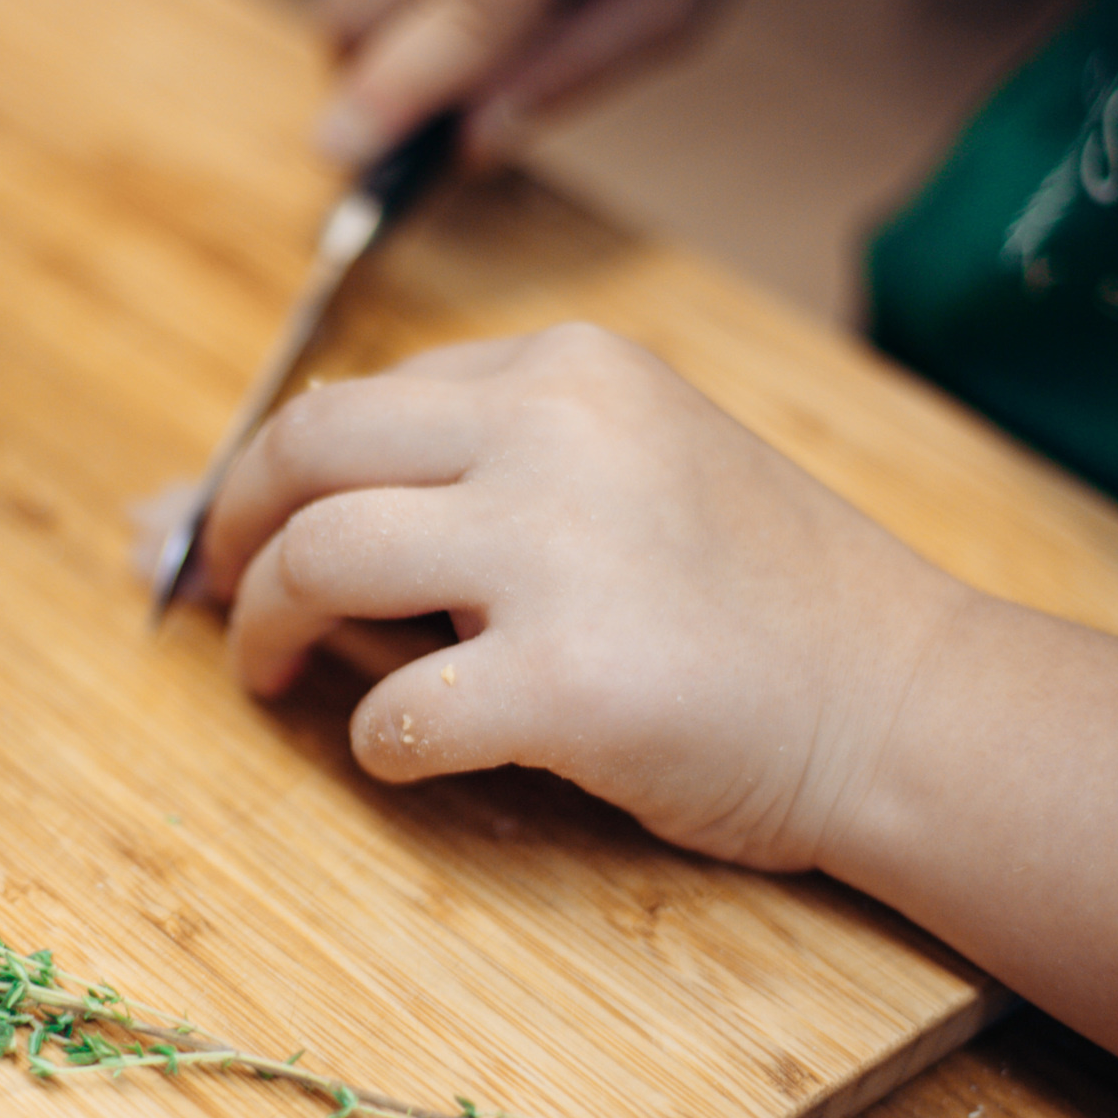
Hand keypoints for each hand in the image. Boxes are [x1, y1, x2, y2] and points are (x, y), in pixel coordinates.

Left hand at [199, 323, 967, 871]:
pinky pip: (393, 713)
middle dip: (227, 530)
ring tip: (263, 675)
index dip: (264, 474)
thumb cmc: (762, 604)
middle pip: (305, 451)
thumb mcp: (629, 478)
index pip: (358, 400)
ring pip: (320, 561)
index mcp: (569, 366)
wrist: (909, 702)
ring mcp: (561, 548)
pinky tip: (409, 751)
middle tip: (208, 595)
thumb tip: (240, 514)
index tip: (223, 533)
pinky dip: (371, 744)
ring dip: (260, 626)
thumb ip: (472, 480)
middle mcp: (555, 426)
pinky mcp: (569, 679)